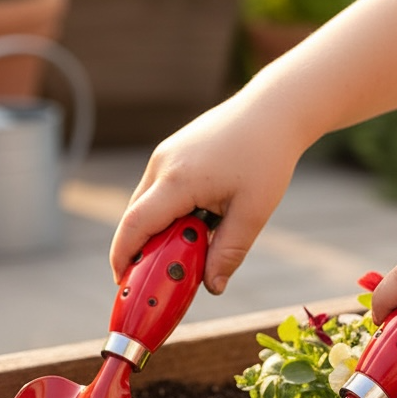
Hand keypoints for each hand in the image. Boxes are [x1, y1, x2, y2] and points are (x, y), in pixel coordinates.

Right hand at [109, 89, 302, 294]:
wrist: (274, 109)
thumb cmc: (266, 156)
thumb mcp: (252, 212)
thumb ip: (228, 253)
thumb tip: (212, 287)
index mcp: (178, 180)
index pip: (135, 225)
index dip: (123, 257)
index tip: (122, 283)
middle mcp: (163, 165)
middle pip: (135, 217)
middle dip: (141, 250)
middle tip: (156, 278)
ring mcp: (165, 155)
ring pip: (147, 204)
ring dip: (158, 231)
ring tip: (183, 251)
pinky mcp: (173, 152)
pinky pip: (159, 190)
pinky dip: (167, 213)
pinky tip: (194, 225)